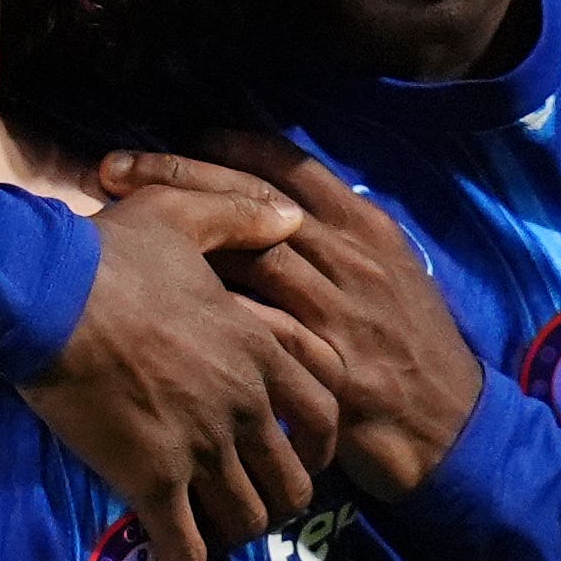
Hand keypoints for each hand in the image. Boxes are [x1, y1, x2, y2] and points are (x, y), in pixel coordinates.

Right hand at [22, 164, 335, 560]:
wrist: (46, 298)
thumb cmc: (110, 254)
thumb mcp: (181, 214)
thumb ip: (240, 217)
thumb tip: (291, 217)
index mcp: (259, 347)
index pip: (325, 408)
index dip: (323, 439)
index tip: (305, 451)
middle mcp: (244, 405)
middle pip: (290, 477)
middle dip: (278, 497)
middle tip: (254, 501)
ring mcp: (201, 448)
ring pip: (247, 518)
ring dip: (236, 534)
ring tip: (216, 537)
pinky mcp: (153, 480)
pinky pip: (185, 548)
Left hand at [133, 134, 481, 504]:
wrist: (447, 424)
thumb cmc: (409, 348)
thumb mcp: (389, 276)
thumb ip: (338, 241)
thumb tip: (281, 208)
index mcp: (365, 227)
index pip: (287, 165)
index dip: (226, 146)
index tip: (173, 136)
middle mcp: (351, 256)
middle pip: (250, 198)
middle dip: (178, 176)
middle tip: (113, 167)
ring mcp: (338, 307)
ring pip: (246, 252)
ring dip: (177, 236)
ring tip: (119, 226)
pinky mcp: (325, 360)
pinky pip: (256, 323)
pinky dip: (207, 305)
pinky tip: (156, 298)